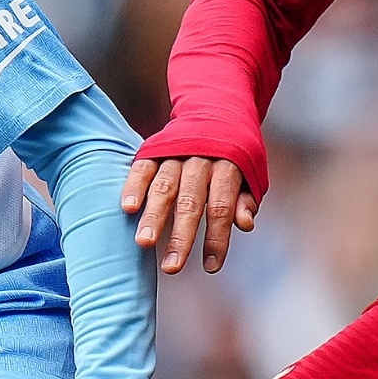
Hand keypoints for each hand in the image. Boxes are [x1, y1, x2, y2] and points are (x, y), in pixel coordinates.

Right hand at [124, 154, 255, 274]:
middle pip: (190, 202)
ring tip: (144, 243)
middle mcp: (200, 160)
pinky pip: (142, 168)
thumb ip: (245, 200)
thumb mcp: (249, 175)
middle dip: (181, 236)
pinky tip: (128, 208)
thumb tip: (245, 224)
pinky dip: (134, 186)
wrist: (215, 110)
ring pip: (164, 187)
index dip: (216, 237)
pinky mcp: (153, 149)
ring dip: (153, 216)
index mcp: (228, 166)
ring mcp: (175, 154)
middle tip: (171, 267)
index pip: (221, 207)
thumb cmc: (233, 156)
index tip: (210, 267)